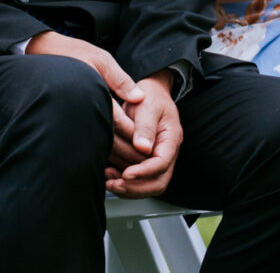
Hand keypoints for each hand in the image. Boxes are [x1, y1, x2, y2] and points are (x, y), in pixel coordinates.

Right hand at [26, 31, 145, 161]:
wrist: (42, 51)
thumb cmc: (72, 53)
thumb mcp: (100, 59)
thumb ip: (120, 79)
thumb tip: (139, 98)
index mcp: (94, 93)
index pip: (117, 121)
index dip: (133, 134)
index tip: (147, 146)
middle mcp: (83, 108)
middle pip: (108, 136)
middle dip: (125, 149)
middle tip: (142, 161)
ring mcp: (74, 115)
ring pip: (97, 139)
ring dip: (113, 150)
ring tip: (129, 160)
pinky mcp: (69, 118)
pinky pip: (88, 133)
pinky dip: (100, 143)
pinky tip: (109, 149)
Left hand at [104, 72, 180, 197]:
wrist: (149, 92)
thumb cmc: (150, 96)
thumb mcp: (148, 105)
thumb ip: (145, 126)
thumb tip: (143, 148)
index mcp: (171, 139)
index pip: (162, 163)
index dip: (144, 172)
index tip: (126, 174)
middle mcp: (167, 152)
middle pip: (158, 182)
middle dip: (136, 188)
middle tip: (115, 184)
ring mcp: (157, 158)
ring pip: (148, 185)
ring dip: (128, 188)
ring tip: (108, 181)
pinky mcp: (145, 160)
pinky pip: (139, 179)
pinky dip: (124, 181)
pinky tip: (109, 176)